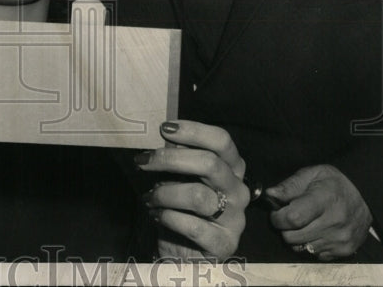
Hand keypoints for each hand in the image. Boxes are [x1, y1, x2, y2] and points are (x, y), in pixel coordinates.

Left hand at [135, 120, 248, 259]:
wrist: (184, 254)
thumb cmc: (181, 209)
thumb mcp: (180, 179)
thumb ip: (178, 159)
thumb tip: (164, 136)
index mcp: (232, 169)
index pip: (222, 141)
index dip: (193, 131)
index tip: (164, 128)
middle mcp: (239, 191)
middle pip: (210, 164)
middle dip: (170, 159)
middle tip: (143, 160)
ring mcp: (235, 219)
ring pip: (199, 196)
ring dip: (166, 193)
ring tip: (150, 197)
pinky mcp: (224, 244)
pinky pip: (193, 226)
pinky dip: (169, 218)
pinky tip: (157, 216)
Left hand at [267, 164, 372, 260]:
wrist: (366, 196)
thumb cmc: (335, 183)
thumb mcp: (312, 174)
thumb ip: (290, 185)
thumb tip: (270, 195)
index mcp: (324, 199)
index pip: (293, 218)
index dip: (278, 217)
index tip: (277, 212)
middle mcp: (334, 222)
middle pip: (293, 237)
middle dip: (285, 228)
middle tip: (290, 217)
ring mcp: (340, 239)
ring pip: (302, 248)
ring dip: (297, 237)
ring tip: (305, 223)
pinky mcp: (345, 250)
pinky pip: (315, 255)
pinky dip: (311, 244)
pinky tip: (317, 231)